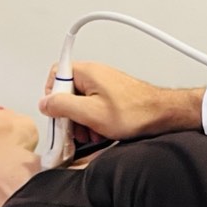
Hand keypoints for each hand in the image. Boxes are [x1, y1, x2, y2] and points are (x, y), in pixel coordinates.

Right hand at [39, 60, 203, 141]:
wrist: (162, 114)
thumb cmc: (135, 112)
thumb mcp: (91, 113)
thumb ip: (63, 106)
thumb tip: (44, 104)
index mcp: (87, 72)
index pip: (55, 75)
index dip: (52, 96)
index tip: (57, 113)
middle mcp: (94, 75)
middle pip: (66, 92)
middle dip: (68, 114)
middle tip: (74, 129)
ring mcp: (103, 85)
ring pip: (79, 102)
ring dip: (81, 120)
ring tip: (90, 133)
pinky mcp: (111, 96)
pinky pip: (93, 107)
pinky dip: (93, 120)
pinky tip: (100, 132)